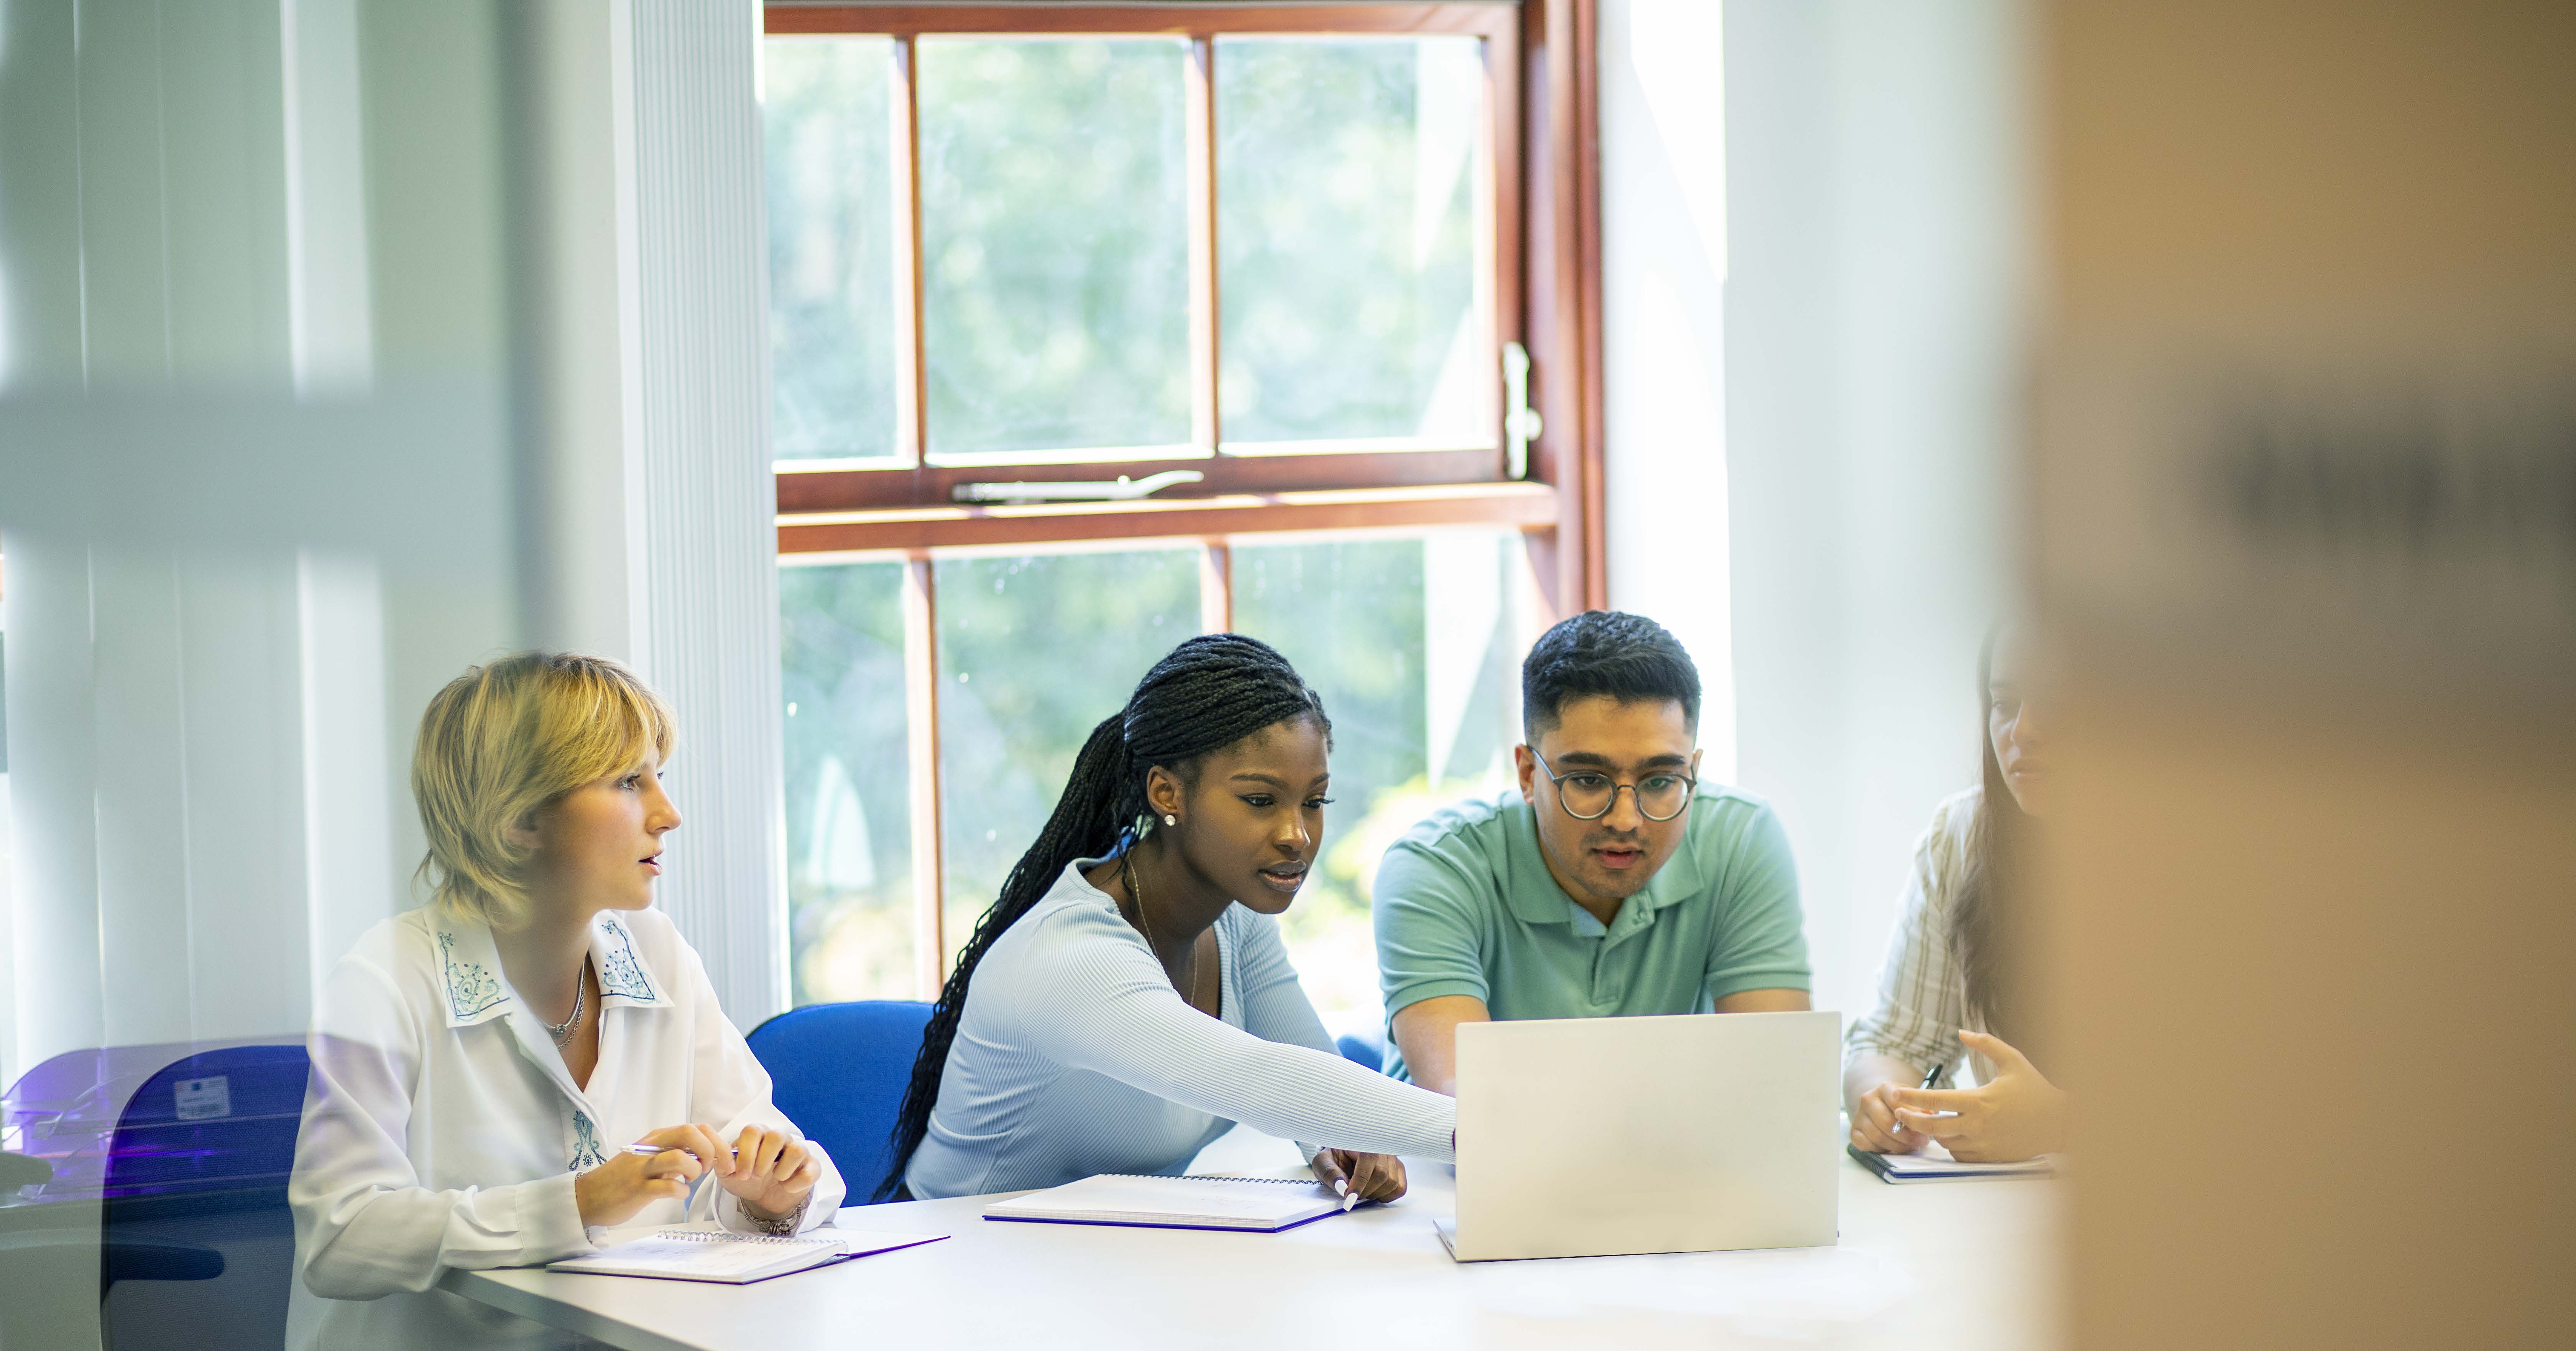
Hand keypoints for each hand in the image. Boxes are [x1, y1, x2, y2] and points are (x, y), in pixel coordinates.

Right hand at [574, 1124, 719, 1227]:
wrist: (589, 1196)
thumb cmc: (624, 1178)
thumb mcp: (651, 1157)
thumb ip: (675, 1152)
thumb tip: (707, 1155)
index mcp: (658, 1137)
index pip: (697, 1128)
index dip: (717, 1143)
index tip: (722, 1161)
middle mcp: (651, 1147)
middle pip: (691, 1133)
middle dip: (711, 1151)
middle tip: (709, 1169)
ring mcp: (643, 1168)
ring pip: (679, 1158)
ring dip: (694, 1171)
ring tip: (689, 1181)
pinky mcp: (637, 1189)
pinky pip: (668, 1187)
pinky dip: (681, 1192)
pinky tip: (678, 1195)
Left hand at [717, 1125, 820, 1223]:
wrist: (762, 1197)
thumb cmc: (745, 1179)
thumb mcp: (726, 1172)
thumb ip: (719, 1158)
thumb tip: (717, 1148)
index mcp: (759, 1134)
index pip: (753, 1130)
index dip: (746, 1153)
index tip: (742, 1173)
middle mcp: (780, 1138)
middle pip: (776, 1136)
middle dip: (763, 1161)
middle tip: (756, 1176)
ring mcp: (798, 1151)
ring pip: (797, 1149)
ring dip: (782, 1170)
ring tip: (775, 1179)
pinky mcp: (811, 1167)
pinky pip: (810, 1171)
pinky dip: (795, 1184)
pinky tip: (786, 1187)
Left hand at [1309, 1150, 1407, 1203]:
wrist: (1342, 1153)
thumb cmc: (1333, 1157)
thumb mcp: (1323, 1162)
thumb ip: (1329, 1172)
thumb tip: (1342, 1187)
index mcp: (1362, 1141)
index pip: (1368, 1160)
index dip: (1359, 1182)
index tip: (1349, 1197)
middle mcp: (1382, 1147)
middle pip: (1381, 1174)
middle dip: (1364, 1190)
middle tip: (1351, 1193)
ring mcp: (1392, 1157)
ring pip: (1392, 1182)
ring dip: (1375, 1194)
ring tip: (1362, 1190)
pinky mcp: (1398, 1168)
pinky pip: (1400, 1188)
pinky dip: (1387, 1196)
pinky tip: (1374, 1192)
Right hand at [1848, 1079, 1927, 1153]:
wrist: (1883, 1105)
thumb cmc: (1903, 1105)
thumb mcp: (1915, 1101)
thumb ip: (1924, 1107)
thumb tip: (1929, 1115)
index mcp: (1885, 1088)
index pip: (1897, 1103)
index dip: (1912, 1118)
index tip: (1924, 1129)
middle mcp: (1868, 1099)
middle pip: (1886, 1122)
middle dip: (1907, 1136)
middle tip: (1921, 1142)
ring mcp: (1859, 1116)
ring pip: (1878, 1136)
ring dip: (1898, 1146)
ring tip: (1910, 1146)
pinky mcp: (1853, 1131)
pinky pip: (1866, 1146)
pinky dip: (1882, 1150)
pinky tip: (1893, 1147)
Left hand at [1890, 1030, 2068, 1162]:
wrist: (2060, 1122)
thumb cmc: (2035, 1089)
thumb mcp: (2013, 1060)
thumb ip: (1985, 1044)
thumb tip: (1961, 1032)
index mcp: (1978, 1101)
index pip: (1934, 1101)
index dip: (1911, 1098)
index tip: (1895, 1094)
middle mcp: (1977, 1125)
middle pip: (1931, 1128)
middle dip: (1911, 1120)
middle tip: (1900, 1113)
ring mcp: (1983, 1144)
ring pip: (1945, 1142)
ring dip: (1935, 1132)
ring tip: (1930, 1121)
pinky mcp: (1990, 1157)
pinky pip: (1960, 1155)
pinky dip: (1953, 1146)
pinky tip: (1954, 1135)